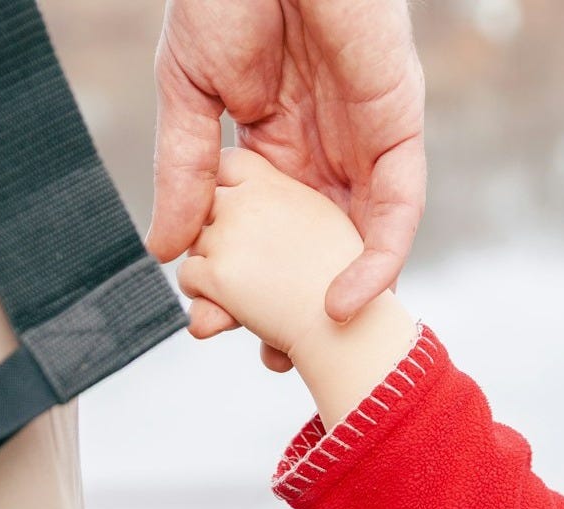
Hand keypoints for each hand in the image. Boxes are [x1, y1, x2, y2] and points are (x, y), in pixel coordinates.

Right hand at [150, 0, 425, 369]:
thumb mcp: (188, 96)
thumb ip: (184, 172)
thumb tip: (165, 249)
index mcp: (271, 145)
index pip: (261, 230)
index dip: (240, 278)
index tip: (211, 323)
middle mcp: (321, 152)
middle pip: (311, 246)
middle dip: (288, 301)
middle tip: (264, 356)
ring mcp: (362, 143)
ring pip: (358, 239)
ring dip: (335, 298)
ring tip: (299, 351)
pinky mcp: (397, 128)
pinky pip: (398, 208)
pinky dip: (377, 258)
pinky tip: (342, 303)